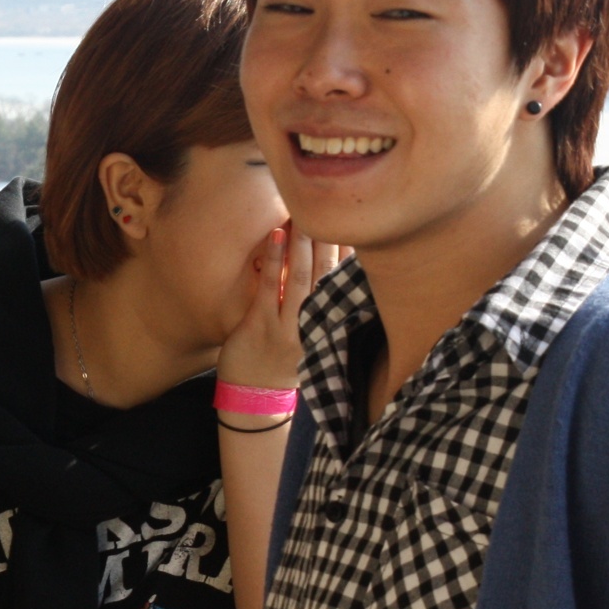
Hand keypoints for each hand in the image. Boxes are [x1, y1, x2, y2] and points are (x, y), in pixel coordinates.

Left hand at [217, 226, 344, 395]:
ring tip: (304, 215)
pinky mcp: (260, 326)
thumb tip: (329, 273)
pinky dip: (274, 260)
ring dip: (303, 244)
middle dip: (329, 241)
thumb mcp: (309, 340)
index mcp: (327, 327)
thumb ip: (319, 310)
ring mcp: (287, 327)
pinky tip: (276, 235)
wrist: (254, 401)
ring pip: (301, 278)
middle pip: (327, 275)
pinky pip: (269, 287)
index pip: (343, 283)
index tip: (354, 224)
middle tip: (332, 207)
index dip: (348, 252)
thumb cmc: (280, 366)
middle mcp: (313, 325)